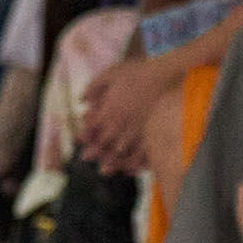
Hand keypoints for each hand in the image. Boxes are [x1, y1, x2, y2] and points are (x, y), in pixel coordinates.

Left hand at [81, 58, 162, 173]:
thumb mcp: (110, 73)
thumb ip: (94, 87)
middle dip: (94, 151)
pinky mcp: (151, 130)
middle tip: (85, 158)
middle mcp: (121, 121)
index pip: (93, 126)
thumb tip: (82, 100)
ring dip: (112, 160)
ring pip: (121, 148)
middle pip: (104, 141)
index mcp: (110, 108)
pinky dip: (135, 161)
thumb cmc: (136, 72)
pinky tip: (132, 168)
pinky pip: (142, 150)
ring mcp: (137, 127)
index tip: (79, 139)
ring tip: (105, 170)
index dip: (84, 134)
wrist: (163, 73)